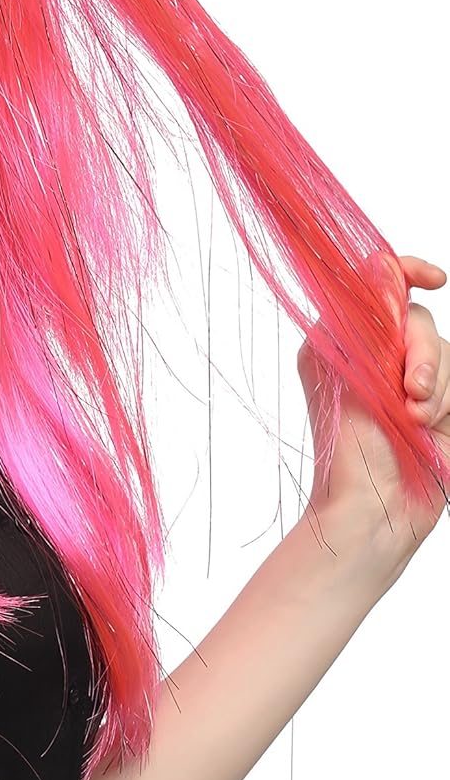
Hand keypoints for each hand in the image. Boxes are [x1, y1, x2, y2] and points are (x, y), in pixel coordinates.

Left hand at [297, 252, 448, 572]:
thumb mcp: (350, 372)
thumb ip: (369, 322)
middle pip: (418, 319)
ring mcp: (409, 382)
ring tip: (416, 420)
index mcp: (341, 339)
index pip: (376, 285)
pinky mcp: (439, 407)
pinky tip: (430, 428)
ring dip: (437, 385)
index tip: (433, 279)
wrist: (372, 508)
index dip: (406, 272)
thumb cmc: (347, 447)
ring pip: (445, 351)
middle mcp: (375, 355)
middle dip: (424, 352)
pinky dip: (448, 402)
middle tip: (412, 393)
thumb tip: (383, 271)